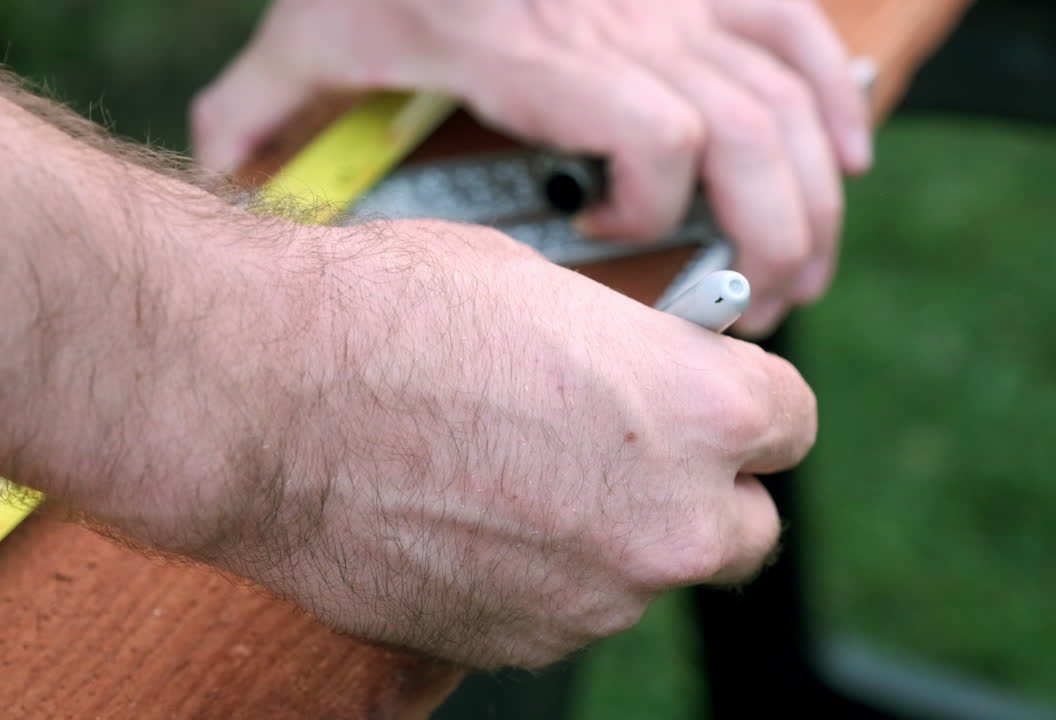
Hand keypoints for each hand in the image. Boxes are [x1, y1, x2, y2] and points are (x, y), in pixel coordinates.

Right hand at [176, 218, 816, 667]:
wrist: (264, 395)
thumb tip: (650, 374)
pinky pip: (563, 611)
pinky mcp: (518, 643)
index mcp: (701, 410)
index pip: (790, 425)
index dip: (745, 404)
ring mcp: (595, 598)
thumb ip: (637, 351)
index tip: (708, 398)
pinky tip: (469, 517)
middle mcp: (670, 521)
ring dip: (610, 536)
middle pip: (743, 528)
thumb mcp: (550, 287)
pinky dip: (538, 576)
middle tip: (628, 453)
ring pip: (645, 573)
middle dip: (700, 492)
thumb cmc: (391, 314)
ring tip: (515, 476)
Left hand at [192, 0, 872, 336]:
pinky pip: (797, 35)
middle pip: (746, 140)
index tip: (609, 240)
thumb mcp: (311, 29)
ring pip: (786, 99)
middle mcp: (620, 22)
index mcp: (529, 49)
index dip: (656, 210)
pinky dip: (835, 98)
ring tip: (805, 268)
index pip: (650, 138)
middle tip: (759, 309)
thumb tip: (226, 184)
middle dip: (775, 240)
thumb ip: (263, 110)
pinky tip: (850, 159)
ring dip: (814, 194)